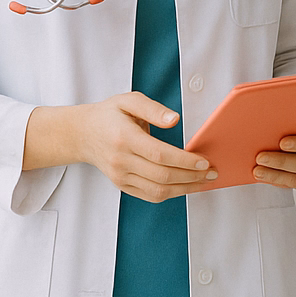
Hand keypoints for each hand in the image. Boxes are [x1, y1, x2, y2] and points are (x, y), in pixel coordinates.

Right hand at [25, 92, 216, 202]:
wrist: (82, 134)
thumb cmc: (109, 115)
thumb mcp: (128, 100)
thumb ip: (153, 108)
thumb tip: (174, 119)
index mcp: (124, 138)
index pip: (159, 155)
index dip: (185, 160)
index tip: (204, 161)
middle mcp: (121, 161)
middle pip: (162, 176)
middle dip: (192, 176)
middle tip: (213, 172)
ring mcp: (120, 176)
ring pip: (157, 191)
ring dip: (185, 189)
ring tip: (205, 182)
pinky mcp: (122, 185)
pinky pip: (149, 195)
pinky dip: (171, 194)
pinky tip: (186, 186)